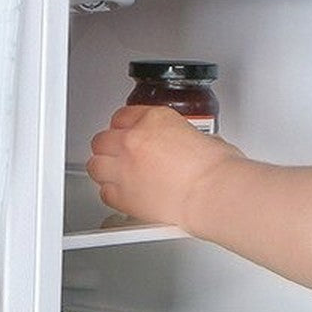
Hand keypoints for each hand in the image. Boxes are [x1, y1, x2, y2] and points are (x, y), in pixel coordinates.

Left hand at [86, 106, 243, 230]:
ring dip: (104, 169)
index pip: (123, 116)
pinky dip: (111, 194)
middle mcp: (133, 140)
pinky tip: (122, 195)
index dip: (124, 128)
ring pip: (95, 165)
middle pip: (102, 140)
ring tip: (114, 175)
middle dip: (110, 148)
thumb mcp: (204, 137)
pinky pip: (104, 193)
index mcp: (154, 119)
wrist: (212, 193)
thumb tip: (187, 146)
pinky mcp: (122, 195)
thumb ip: (184, 138)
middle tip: (120, 156)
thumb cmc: (217, 169)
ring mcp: (123, 167)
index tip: (127, 134)